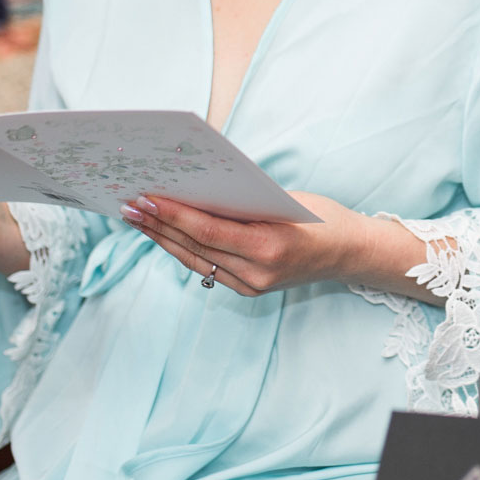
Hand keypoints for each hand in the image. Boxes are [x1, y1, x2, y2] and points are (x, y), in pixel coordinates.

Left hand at [121, 192, 424, 298]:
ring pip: (194, 260)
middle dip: (159, 225)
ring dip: (163, 239)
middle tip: (129, 205)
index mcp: (269, 246)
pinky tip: (165, 234)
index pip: (208, 230)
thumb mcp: (286, 201)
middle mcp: (257, 271)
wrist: (350, 253)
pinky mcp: (248, 289)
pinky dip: (183, 250)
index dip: (173, 214)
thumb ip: (244, 202)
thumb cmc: (321, 217)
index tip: (146, 197)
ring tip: (137, 219)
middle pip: (195, 247)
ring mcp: (251, 285)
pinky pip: (206, 267)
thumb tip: (196, 190)